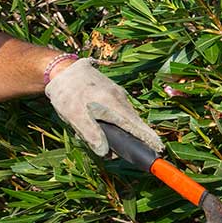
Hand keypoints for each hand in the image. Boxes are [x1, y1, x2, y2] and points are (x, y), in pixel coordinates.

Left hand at [44, 59, 162, 156]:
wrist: (62, 69)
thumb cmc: (66, 93)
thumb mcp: (74, 116)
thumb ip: (90, 134)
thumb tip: (104, 152)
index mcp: (112, 104)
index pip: (136, 125)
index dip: (148, 137)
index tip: (159, 148)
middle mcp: (119, 97)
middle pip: (132, 122)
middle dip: (129, 139)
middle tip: (115, 152)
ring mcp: (117, 93)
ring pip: (124, 117)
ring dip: (118, 130)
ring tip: (98, 136)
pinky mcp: (112, 91)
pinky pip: (118, 110)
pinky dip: (113, 121)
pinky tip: (95, 123)